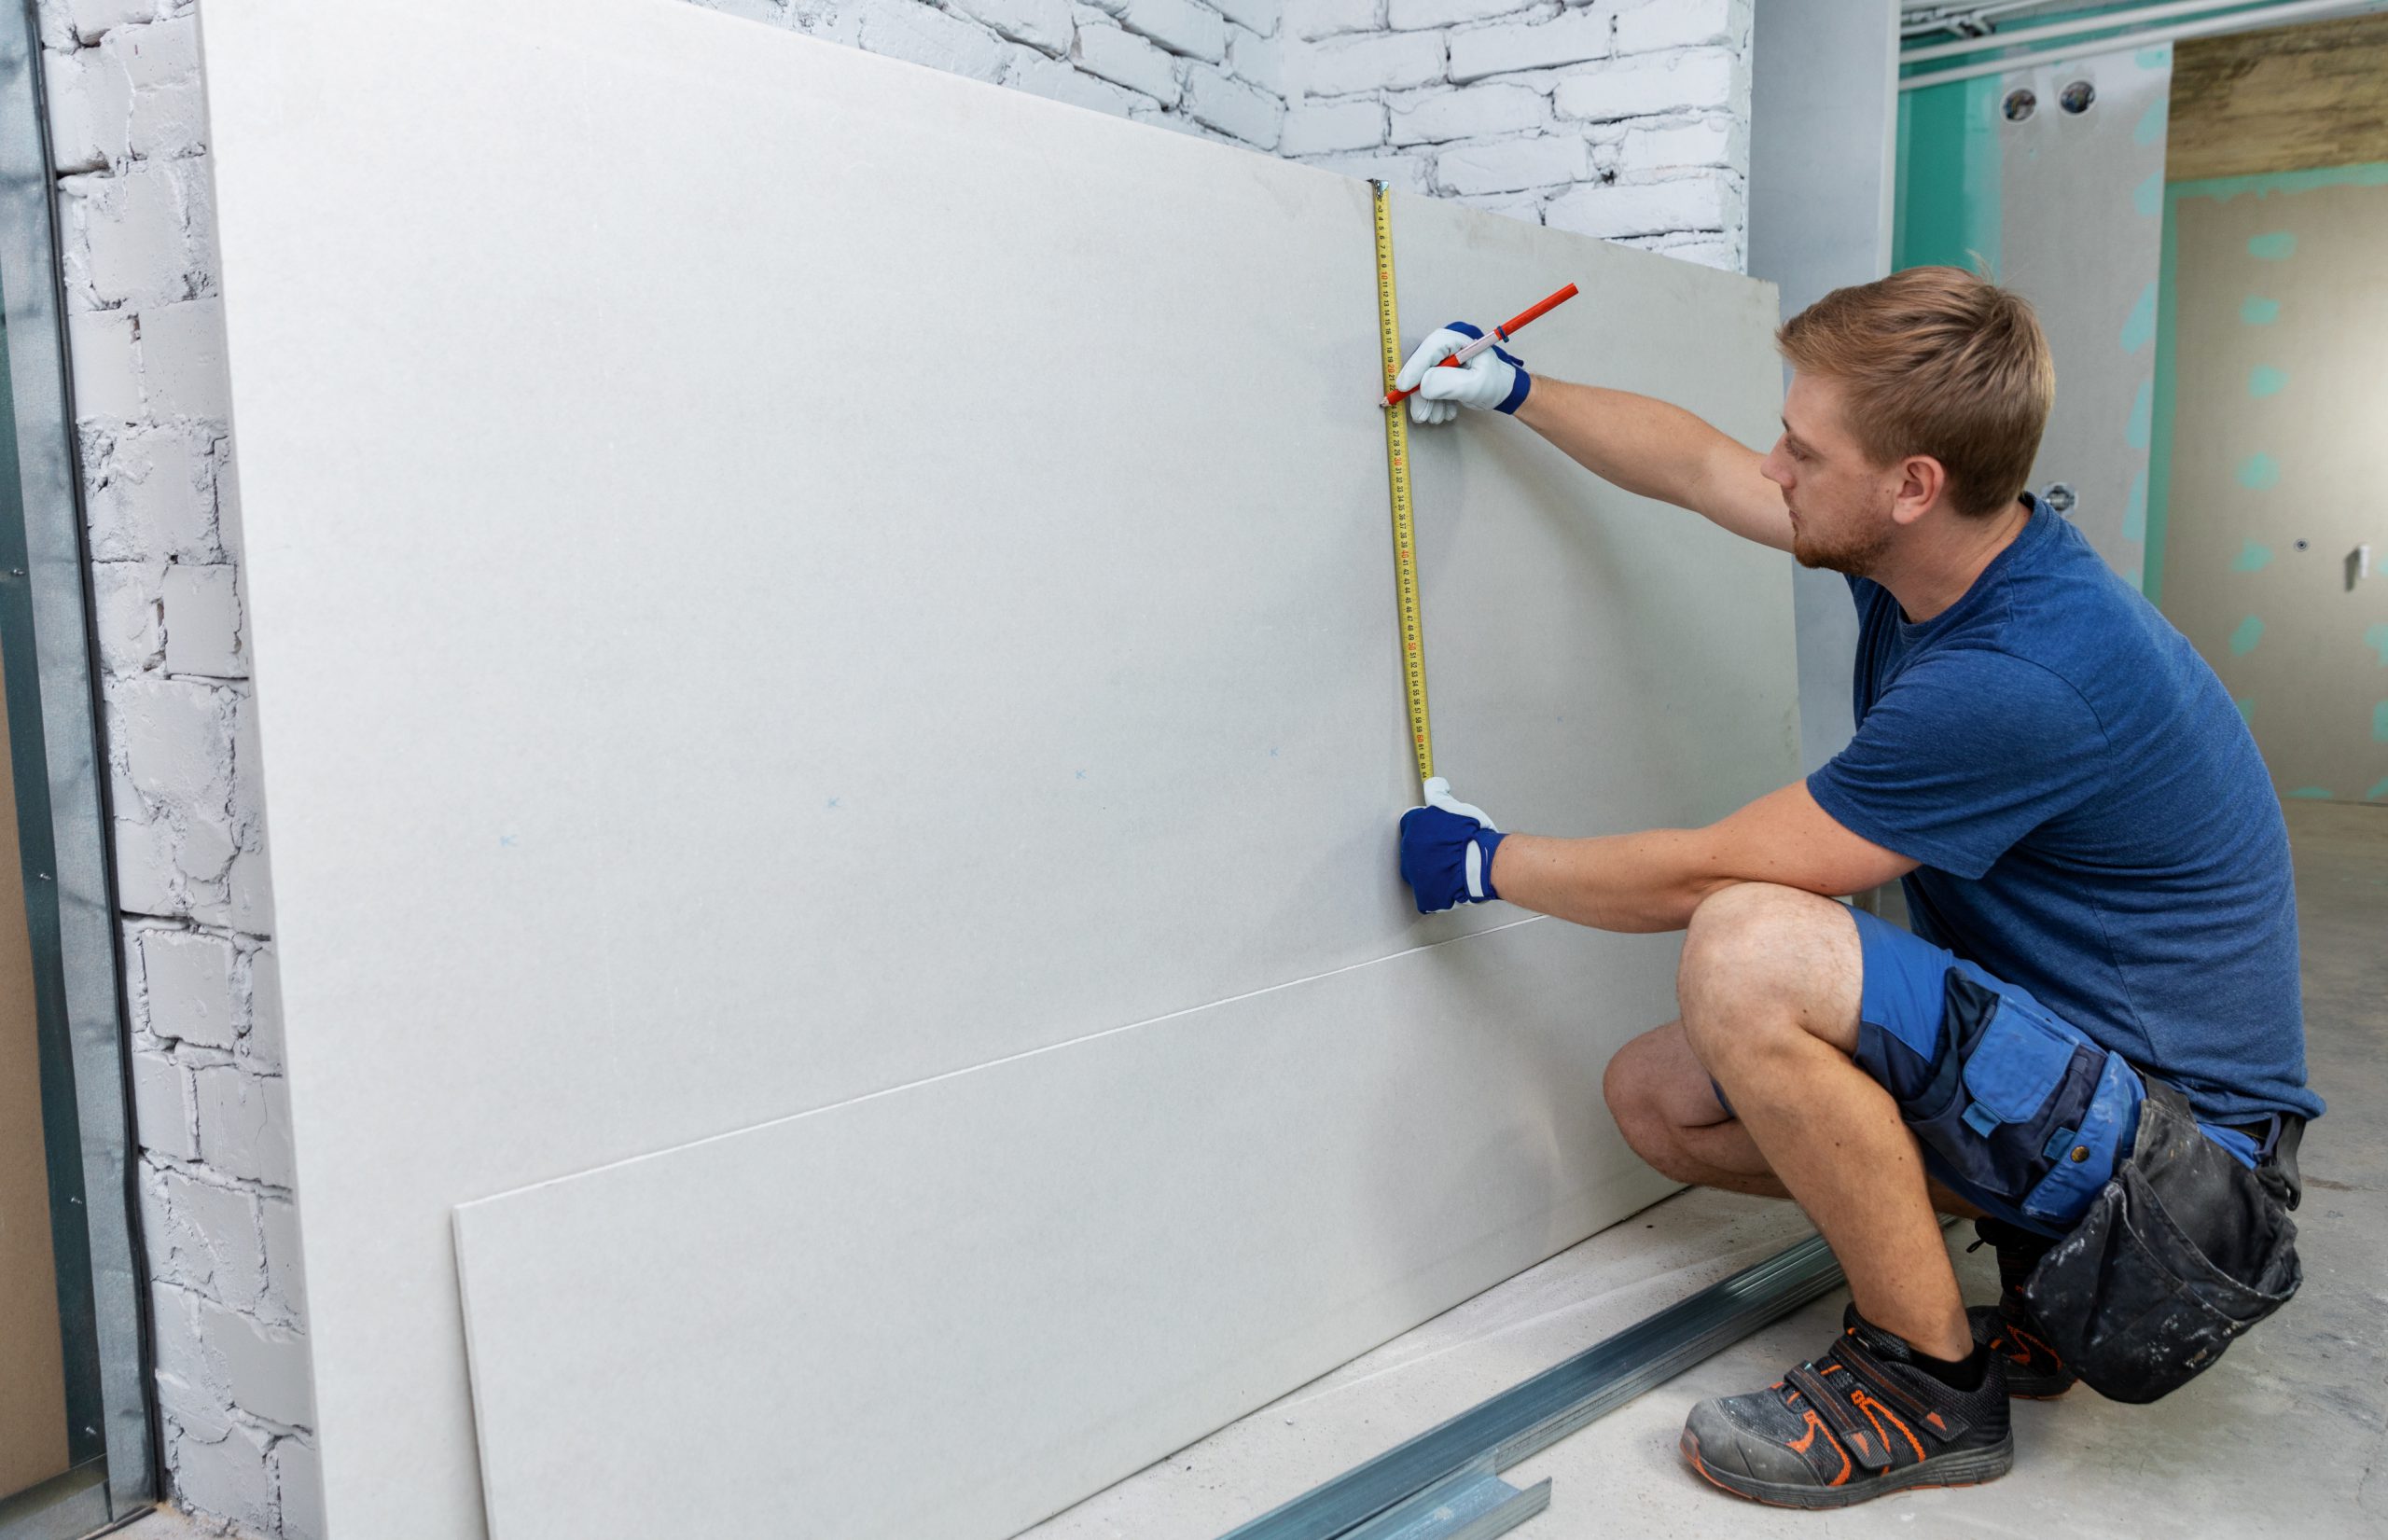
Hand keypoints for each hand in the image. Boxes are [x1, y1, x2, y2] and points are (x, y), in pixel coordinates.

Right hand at [1393, 322, 1530, 424]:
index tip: (1404, 387)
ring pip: (1422, 380)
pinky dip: (1432, 403)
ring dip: (1426, 402)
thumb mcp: (1475, 385)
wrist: (1504, 391)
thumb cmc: (1496, 383)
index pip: (1431, 348)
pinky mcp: (1440, 373)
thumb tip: (1423, 386)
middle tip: (1421, 415)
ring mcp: (1442, 361)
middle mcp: (1447, 348)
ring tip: (1438, 417)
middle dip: (1420, 393)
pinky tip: (1443, 412)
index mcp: (1459, 340)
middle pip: (1422, 366)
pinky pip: (1427, 387)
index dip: (1415, 366)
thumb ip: (1450, 384)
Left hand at [1398, 777, 1507, 912]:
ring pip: (1420, 873)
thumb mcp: (1453, 807)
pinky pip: (1428, 896)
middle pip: (1414, 851)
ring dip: (1434, 871)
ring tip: (1454, 869)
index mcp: (1412, 827)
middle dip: (1429, 852)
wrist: (1482, 861)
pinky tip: (1454, 886)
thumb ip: (1437, 794)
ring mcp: (1414, 875)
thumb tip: (1433, 783)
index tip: (1441, 835)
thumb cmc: (1471, 834)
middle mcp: (1407, 851)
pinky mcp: (1424, 896)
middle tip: (1451, 853)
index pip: (1412, 826)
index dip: (1428, 831)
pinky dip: (1439, 893)